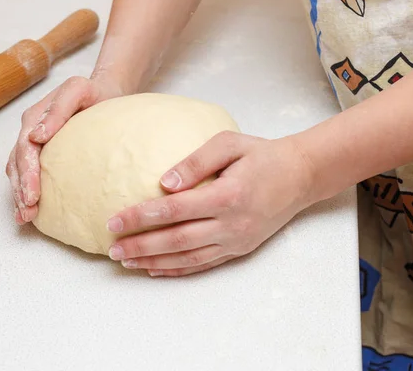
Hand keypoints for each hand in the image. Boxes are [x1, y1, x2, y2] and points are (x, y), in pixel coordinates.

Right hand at [6, 76, 122, 224]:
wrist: (108, 92)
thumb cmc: (96, 92)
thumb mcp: (79, 90)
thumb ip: (58, 109)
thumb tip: (36, 135)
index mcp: (34, 118)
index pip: (24, 149)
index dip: (26, 174)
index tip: (32, 195)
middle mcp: (31, 133)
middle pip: (17, 165)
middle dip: (20, 191)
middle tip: (28, 212)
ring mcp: (36, 146)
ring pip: (19, 174)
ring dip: (20, 196)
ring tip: (25, 217)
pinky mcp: (46, 157)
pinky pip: (31, 176)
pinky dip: (27, 194)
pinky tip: (31, 213)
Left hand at [106, 131, 315, 276]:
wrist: (300, 176)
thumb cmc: (261, 154)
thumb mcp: (228, 143)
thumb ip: (195, 162)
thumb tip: (163, 183)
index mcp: (226, 195)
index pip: (173, 209)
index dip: (140, 217)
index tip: (113, 221)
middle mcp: (230, 224)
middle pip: (176, 240)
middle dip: (140, 245)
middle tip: (112, 248)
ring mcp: (236, 240)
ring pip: (187, 257)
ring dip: (153, 261)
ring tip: (126, 261)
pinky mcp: (239, 249)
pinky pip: (203, 264)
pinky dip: (177, 269)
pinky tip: (155, 268)